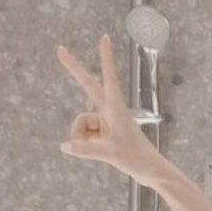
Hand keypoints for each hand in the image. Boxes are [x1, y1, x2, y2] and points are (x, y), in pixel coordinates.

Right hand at [56, 34, 165, 186]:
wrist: (151, 172)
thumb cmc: (137, 159)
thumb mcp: (110, 154)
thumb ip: (85, 150)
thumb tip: (64, 146)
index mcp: (117, 109)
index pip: (109, 78)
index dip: (106, 58)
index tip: (105, 38)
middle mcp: (110, 111)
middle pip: (88, 86)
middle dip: (74, 70)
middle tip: (59, 49)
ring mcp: (106, 121)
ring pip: (81, 124)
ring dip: (82, 138)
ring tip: (102, 150)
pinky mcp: (103, 133)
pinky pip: (84, 136)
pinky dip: (85, 145)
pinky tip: (98, 152)